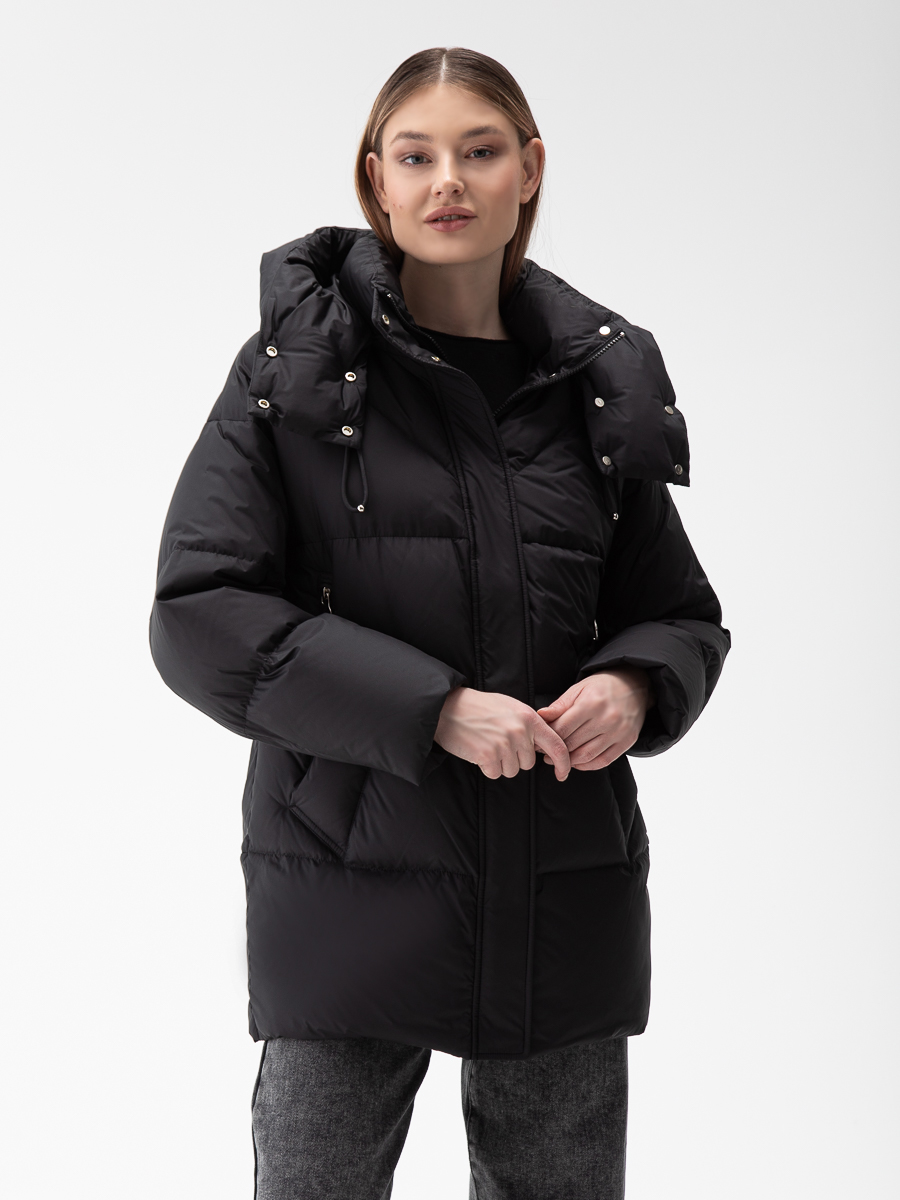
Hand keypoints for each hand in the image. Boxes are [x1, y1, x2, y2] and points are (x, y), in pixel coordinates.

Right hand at [434, 687, 570, 780]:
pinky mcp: (487, 756)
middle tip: (498, 742)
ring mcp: (504, 744)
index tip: (563, 774)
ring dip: (500, 763)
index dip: (564, 763)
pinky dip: (487, 767)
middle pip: (529, 762)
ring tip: (487, 744)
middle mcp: (519, 731)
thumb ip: (530, 724)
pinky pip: (495, 773)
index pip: (556, 745)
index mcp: (529, 717)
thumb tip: (545, 746)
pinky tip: (478, 751)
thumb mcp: (511, 707)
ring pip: (512, 770)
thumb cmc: (479, 707)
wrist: (447, 707)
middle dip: (516, 758)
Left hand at [536, 669, 653, 770]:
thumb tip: (541, 717)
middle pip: (573, 743)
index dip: (547, 738)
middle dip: (555, 750)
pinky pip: (603, 761)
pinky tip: (576, 762)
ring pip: (586, 756)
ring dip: (568, 761)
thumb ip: (560, 705)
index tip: (539, 742)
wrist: (634, 685)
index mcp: (591, 703)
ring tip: (558, 759)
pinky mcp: (627, 742)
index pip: (562, 728)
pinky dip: (586, 765)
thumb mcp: (579, 689)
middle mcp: (607, 719)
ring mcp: (619, 732)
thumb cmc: (602, 686)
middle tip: (545, 752)